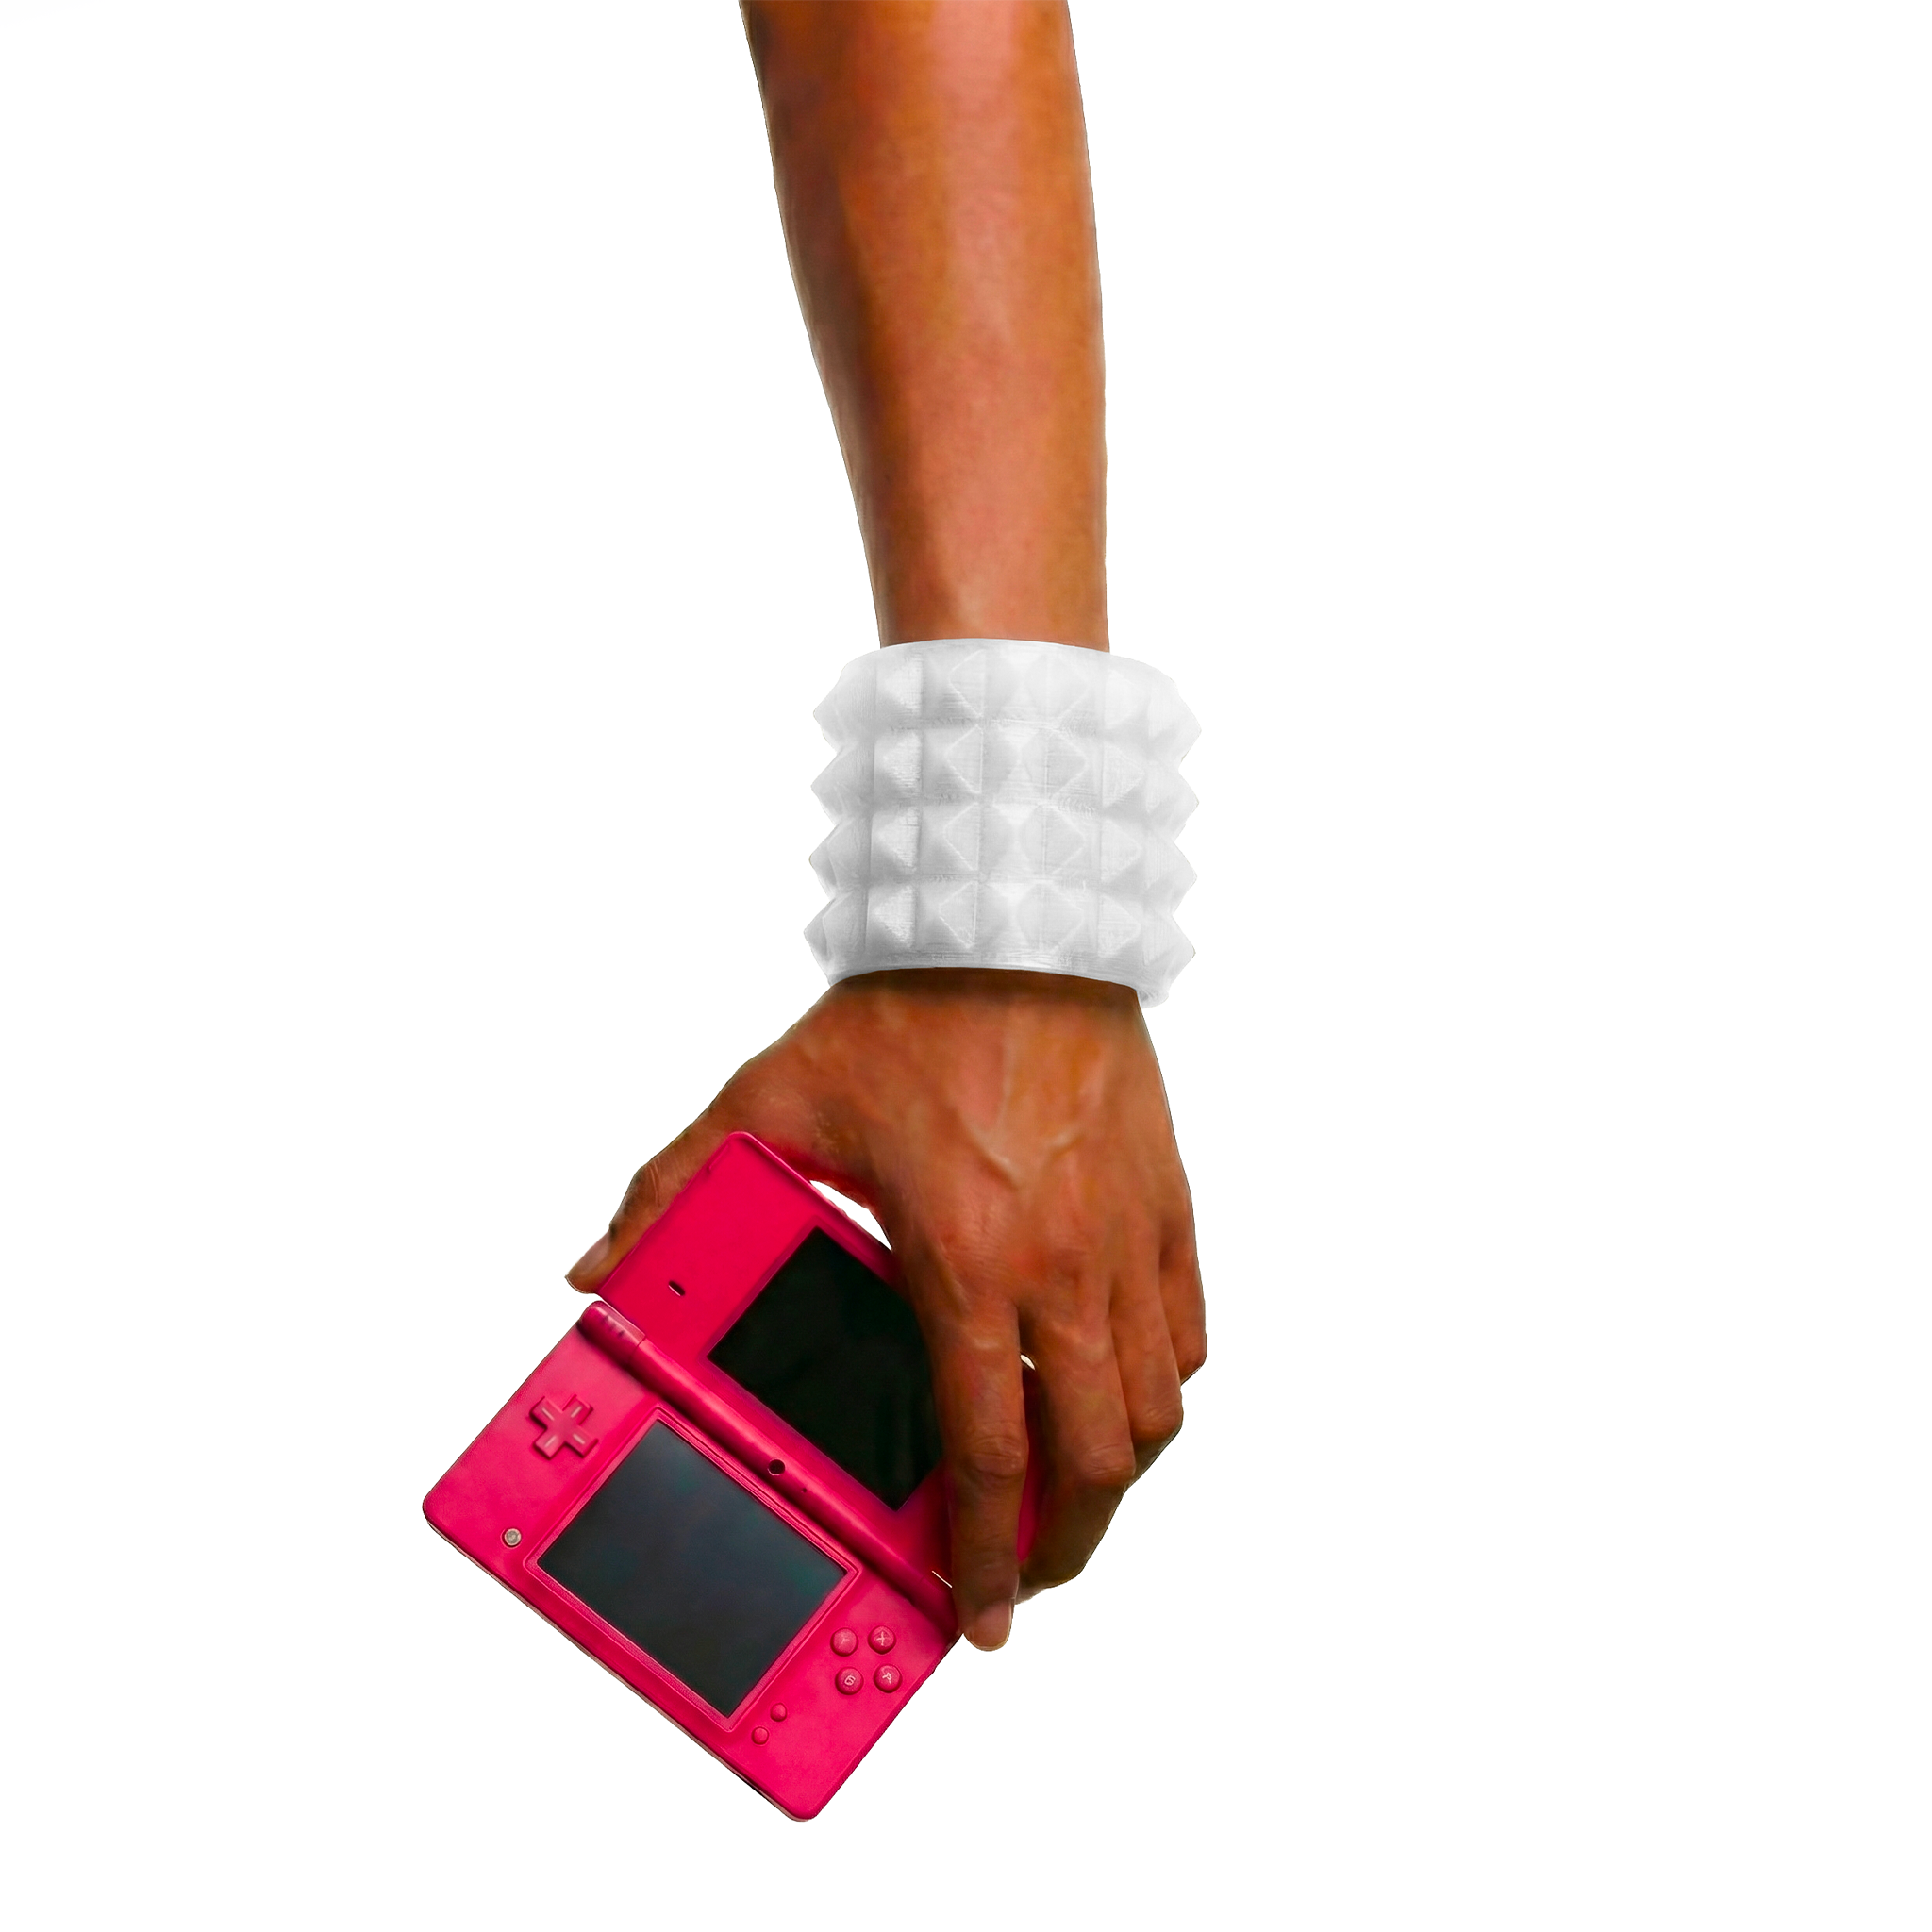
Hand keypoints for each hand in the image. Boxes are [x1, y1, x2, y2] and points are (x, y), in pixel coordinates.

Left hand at [567, 967, 1204, 1649]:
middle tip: (1023, 1579)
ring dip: (1118, 1479)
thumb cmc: (908, 1013)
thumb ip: (676, 1188)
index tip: (979, 1617)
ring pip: (1158, 1408)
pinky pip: (1189, 1329)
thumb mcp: (772, 1097)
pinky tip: (1120, 1392)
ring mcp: (1127, 1237)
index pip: (993, 1452)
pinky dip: (1162, 1385)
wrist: (1015, 924)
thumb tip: (595, 1271)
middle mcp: (1063, 1265)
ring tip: (1074, 1500)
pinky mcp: (1168, 1202)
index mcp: (965, 1259)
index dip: (987, 1557)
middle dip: (1063, 1549)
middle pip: (1098, 1460)